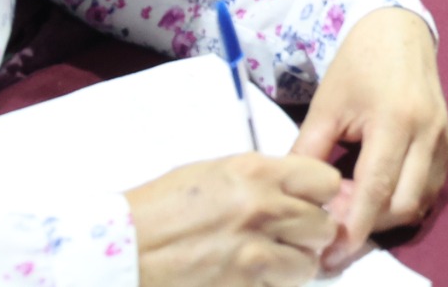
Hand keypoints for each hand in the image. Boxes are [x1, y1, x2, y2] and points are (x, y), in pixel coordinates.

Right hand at [126, 153, 341, 286]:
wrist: (122, 249)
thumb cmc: (160, 208)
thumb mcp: (215, 174)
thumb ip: (262, 180)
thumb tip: (295, 191)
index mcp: (257, 172)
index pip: (325, 181)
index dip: (319, 196)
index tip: (306, 204)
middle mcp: (263, 209)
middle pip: (323, 226)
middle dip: (308, 236)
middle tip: (286, 239)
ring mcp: (254, 253)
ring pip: (307, 265)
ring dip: (293, 266)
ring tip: (266, 263)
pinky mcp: (244, 286)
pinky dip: (271, 286)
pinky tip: (248, 278)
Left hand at [293, 8, 447, 272]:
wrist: (397, 31)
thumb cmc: (357, 65)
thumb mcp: (325, 106)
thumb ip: (309, 153)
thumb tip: (298, 201)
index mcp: (395, 120)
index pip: (376, 190)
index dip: (354, 228)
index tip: (330, 254)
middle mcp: (428, 133)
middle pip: (403, 205)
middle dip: (368, 224)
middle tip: (334, 221)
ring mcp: (444, 138)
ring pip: (420, 201)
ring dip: (386, 214)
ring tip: (352, 201)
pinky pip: (429, 187)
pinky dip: (402, 199)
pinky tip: (375, 188)